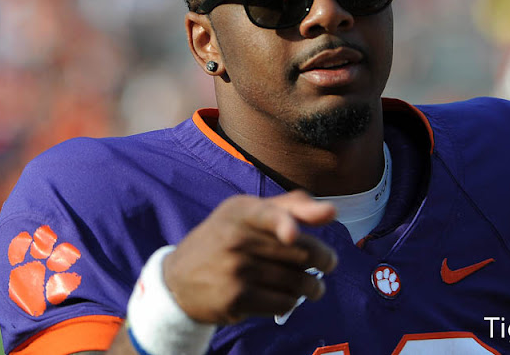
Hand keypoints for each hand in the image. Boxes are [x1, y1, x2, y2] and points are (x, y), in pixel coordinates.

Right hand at [162, 190, 338, 323]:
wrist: (179, 280)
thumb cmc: (227, 238)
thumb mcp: (249, 213)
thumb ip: (291, 206)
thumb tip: (331, 211)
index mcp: (241, 210)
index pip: (268, 214)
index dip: (284, 224)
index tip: (293, 235)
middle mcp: (236, 238)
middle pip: (300, 252)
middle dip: (323, 259)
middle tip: (328, 264)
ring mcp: (235, 270)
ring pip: (297, 281)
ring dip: (312, 286)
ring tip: (311, 285)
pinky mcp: (236, 299)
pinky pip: (284, 302)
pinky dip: (292, 301)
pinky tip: (286, 296)